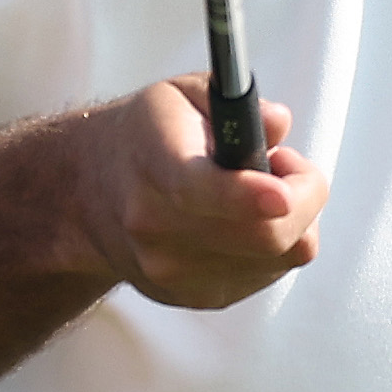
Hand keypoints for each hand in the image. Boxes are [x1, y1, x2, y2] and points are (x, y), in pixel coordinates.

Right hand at [81, 81, 326, 308]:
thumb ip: (231, 97)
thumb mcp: (180, 94)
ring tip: (254, 192)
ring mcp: (176, 272)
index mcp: (155, 167)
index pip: (200, 189)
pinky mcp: (197, 297)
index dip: (248, 196)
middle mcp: (158, 228)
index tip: (281, 194)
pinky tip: (240, 221)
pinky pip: (270, 273)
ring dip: (288, 219)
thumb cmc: (145, 139)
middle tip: (284, 166)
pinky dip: (272, 245)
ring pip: (281, 255)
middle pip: (265, 235)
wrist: (87, 199)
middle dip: (304, 196)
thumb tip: (276, 126)